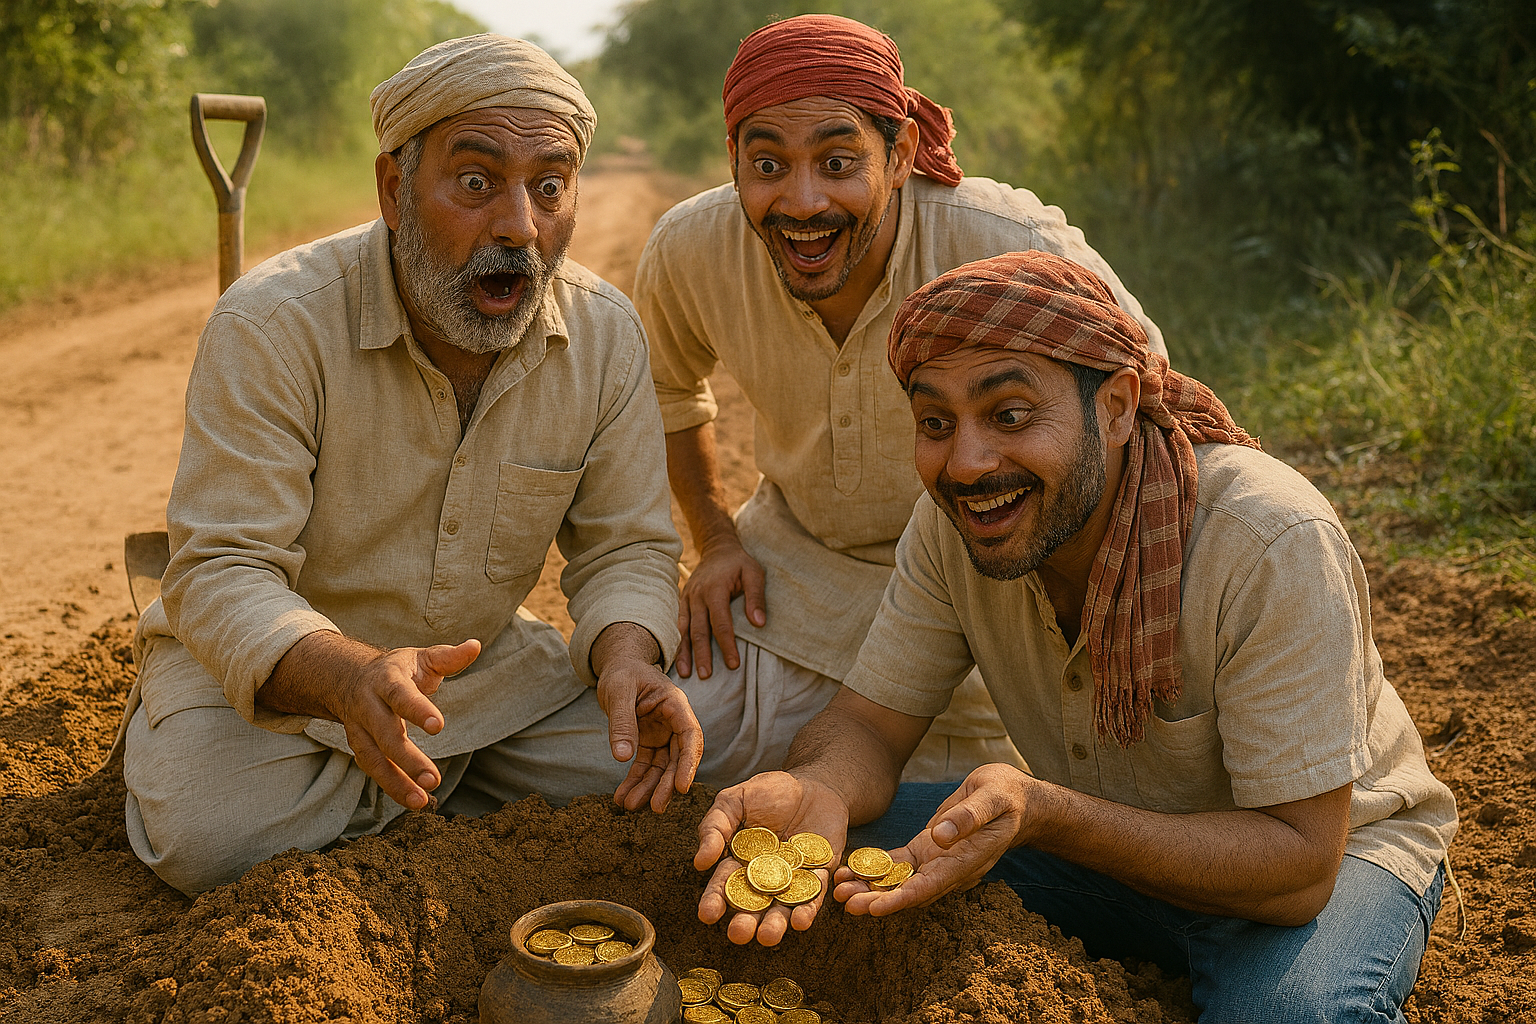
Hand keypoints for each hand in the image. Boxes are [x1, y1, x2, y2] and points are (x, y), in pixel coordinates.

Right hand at [333, 639, 481, 811]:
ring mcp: (360, 729)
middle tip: (433, 778)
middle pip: (385, 735)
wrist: (349, 678)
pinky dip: (391, 787)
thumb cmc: (397, 669)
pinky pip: (373, 770)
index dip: (417, 710)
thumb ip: (448, 657)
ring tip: (422, 801)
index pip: (400, 695)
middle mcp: (368, 706)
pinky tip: (413, 801)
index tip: (438, 726)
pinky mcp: (360, 747)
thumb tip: (476, 646)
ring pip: (374, 759)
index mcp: (386, 680)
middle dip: (407, 759)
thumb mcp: (421, 657)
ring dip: (396, 782)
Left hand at [595, 627, 702, 812]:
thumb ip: (622, 722)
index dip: (689, 762)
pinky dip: (635, 781)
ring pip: (661, 766)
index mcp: (676, 704)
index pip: (691, 735)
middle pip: (677, 757)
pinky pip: (645, 765)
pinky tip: (623, 796)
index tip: (681, 787)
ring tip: (630, 805)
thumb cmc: (622, 672)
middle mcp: (674, 722)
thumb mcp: (619, 691)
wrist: (617, 667)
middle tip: (656, 807)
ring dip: (648, 787)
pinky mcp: (649, 742)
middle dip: (666, 783)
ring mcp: (662, 734)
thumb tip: (622, 757)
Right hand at [675, 537, 765, 678]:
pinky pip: (678, 624)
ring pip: (685, 629)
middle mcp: (697, 596)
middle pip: (699, 630)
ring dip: (685, 652)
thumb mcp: (754, 573)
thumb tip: (759, 623)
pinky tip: (678, 658)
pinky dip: (677, 642)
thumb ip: (756, 597)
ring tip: (686, 673)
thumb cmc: (739, 563)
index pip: (721, 622)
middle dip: (702, 654)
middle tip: (706, 676)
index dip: (727, 644)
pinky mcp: (683, 601)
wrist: (717, 549)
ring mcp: (687, 598)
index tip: (733, 664)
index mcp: (715, 589)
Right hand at [694, 771, 849, 945]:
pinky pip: (814, 895)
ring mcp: (793, 879)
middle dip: (745, 921)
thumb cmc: (770, 792)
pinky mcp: (820, 874)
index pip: (725, 884)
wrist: (814, 784)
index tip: (707, 915)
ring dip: (775, 924)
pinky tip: (800, 921)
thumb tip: (700, 862)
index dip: (715, 900)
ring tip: (767, 937)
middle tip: (738, 934)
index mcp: (740, 862)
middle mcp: (765, 877)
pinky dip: (808, 909)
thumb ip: (716, 826)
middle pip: (753, 904)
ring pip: (782, 907)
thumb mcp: (736, 800)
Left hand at [835, 764, 1029, 916]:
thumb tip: (942, 835)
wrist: (1016, 799)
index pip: (931, 887)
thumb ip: (969, 816)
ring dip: (870, 887)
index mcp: (967, 861)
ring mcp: (937, 861)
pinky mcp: (928, 850)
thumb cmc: (1007, 795)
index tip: (875, 908)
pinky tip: (850, 869)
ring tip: (837, 888)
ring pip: (900, 882)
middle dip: (876, 899)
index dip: (902, 899)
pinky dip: (875, 868)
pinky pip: (899, 865)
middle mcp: (949, 869)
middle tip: (843, 901)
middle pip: (909, 891)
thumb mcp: (992, 797)